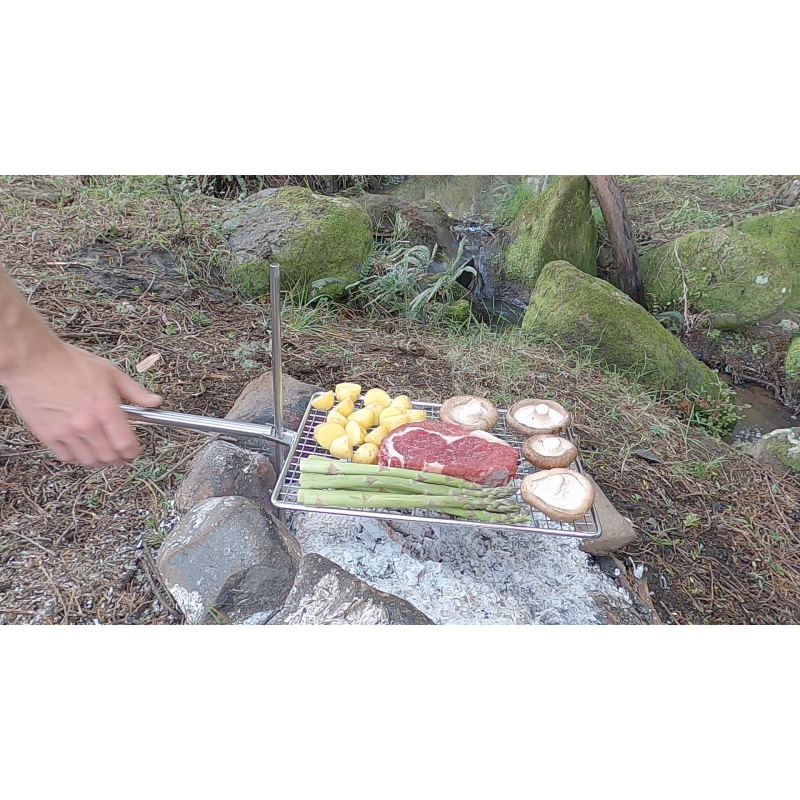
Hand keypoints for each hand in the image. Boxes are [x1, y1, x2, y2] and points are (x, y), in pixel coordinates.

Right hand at [4, 340, 161, 466]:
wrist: (32, 360)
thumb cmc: (69, 362)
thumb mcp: (109, 372)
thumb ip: (134, 391)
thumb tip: (155, 402)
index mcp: (105, 407)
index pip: (126, 444)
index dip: (134, 451)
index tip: (135, 450)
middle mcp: (86, 423)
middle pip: (109, 456)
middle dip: (119, 458)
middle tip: (121, 453)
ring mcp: (66, 431)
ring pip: (89, 460)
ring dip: (99, 460)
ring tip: (103, 452)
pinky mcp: (47, 434)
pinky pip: (67, 457)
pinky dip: (77, 457)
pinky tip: (82, 449)